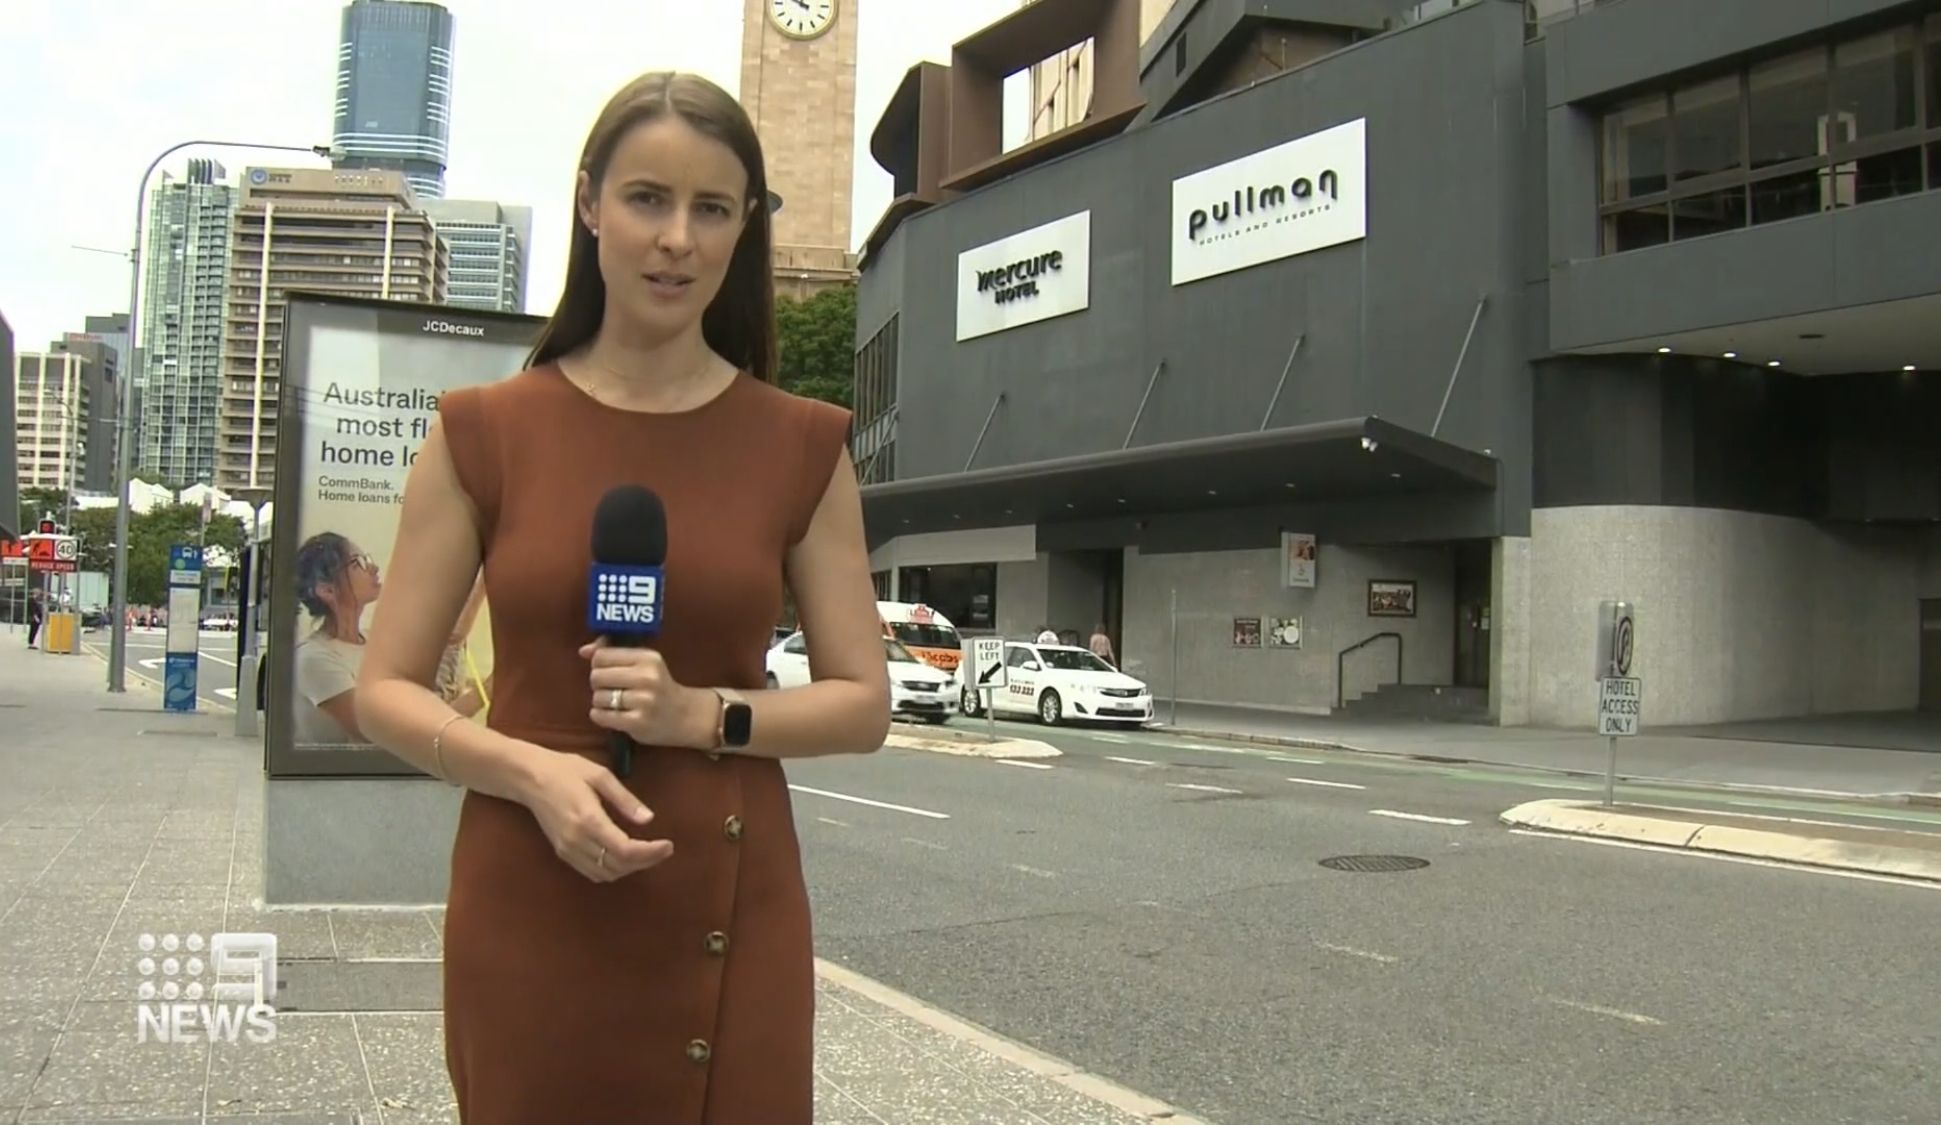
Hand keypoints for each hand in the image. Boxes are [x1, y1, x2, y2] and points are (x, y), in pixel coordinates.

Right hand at [518, 749, 673, 882]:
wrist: (528, 778)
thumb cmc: (565, 770)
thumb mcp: (600, 775)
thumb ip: (625, 800)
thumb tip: (649, 820)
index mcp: (589, 820)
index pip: (626, 850)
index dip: (651, 853)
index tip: (669, 845)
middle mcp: (577, 841)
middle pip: (618, 866)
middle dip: (646, 861)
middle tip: (664, 849)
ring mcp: (567, 850)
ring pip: (606, 874)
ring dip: (630, 868)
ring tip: (648, 853)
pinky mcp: (562, 852)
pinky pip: (592, 871)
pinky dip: (612, 870)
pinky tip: (624, 857)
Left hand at [581, 638, 706, 747]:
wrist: (685, 715)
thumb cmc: (659, 686)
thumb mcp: (643, 663)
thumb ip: (613, 652)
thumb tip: (584, 651)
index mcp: (648, 658)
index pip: (602, 656)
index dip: (599, 664)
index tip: (609, 671)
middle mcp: (647, 677)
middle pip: (597, 676)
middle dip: (599, 684)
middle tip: (612, 689)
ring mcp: (643, 701)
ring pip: (598, 697)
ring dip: (601, 702)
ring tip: (615, 704)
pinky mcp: (638, 722)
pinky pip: (602, 716)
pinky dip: (601, 716)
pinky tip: (613, 715)